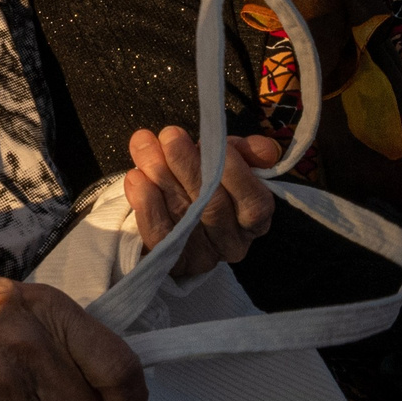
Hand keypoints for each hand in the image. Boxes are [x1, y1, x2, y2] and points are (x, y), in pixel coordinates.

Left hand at [125, 127, 280, 278]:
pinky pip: (160, 237)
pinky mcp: (172, 264)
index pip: (254, 202)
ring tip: (144, 146)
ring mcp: (203, 257)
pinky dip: (147, 205)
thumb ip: (247, 152)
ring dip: (161, 177)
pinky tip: (136, 179)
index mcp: (255, 219)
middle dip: (188, 166)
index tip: (208, 141)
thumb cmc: (204, 179)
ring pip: (183, 217)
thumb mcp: (229, 160)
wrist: (166, 205)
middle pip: (213, 206)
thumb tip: (265, 150)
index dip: (234, 172)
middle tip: (169, 136)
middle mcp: (233, 243)